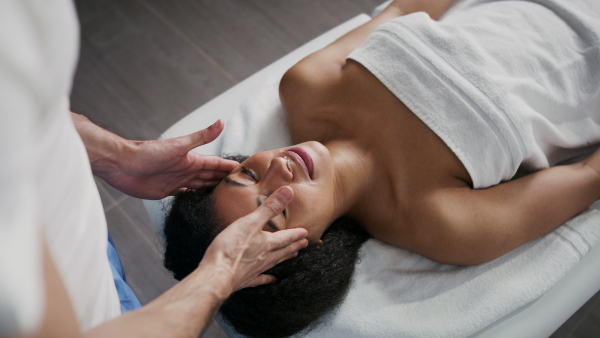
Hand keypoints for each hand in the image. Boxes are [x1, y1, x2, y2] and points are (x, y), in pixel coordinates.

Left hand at [99, 120, 237, 198]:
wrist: (123, 164)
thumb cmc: (149, 153)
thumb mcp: (179, 145)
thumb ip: (201, 136)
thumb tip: (221, 121)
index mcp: (192, 160)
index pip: (216, 164)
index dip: (230, 167)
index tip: (246, 171)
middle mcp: (186, 170)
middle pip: (210, 176)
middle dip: (224, 180)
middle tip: (242, 188)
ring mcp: (177, 181)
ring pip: (200, 185)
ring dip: (212, 189)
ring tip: (226, 196)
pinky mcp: (166, 191)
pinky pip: (185, 194)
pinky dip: (194, 196)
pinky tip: (201, 200)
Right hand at [199, 186, 308, 294]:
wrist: (218, 275)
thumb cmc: (232, 247)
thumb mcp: (251, 222)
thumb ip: (269, 207)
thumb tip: (288, 192)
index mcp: (267, 243)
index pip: (286, 237)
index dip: (296, 234)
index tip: (305, 233)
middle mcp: (265, 257)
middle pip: (283, 250)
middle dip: (293, 246)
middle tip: (304, 244)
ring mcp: (255, 270)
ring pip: (274, 262)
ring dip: (284, 258)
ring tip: (293, 256)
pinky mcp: (245, 280)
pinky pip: (260, 279)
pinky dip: (266, 279)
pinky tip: (271, 280)